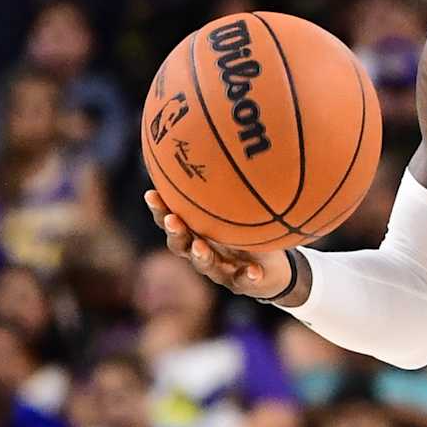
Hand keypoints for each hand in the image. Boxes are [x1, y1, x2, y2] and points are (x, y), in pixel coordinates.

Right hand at [144, 193, 295, 301]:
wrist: (274, 267)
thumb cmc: (250, 231)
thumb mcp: (241, 206)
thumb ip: (230, 185)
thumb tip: (225, 143)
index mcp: (196, 233)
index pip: (171, 219)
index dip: (159, 209)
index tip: (151, 194)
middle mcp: (202, 252)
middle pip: (179, 245)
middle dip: (174, 232)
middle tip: (172, 220)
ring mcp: (220, 270)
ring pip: (205, 266)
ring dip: (201, 256)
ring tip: (201, 247)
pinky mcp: (241, 283)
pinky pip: (244, 281)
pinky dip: (248, 276)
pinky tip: (255, 270)